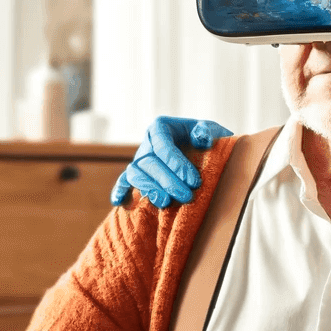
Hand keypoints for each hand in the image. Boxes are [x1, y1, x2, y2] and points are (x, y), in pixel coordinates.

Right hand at [110, 116, 232, 207]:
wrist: (201, 150)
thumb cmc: (206, 140)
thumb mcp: (211, 130)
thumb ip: (207, 131)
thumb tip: (200, 138)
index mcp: (161, 127)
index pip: (164, 145)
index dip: (177, 164)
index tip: (194, 181)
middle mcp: (147, 142)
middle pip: (149, 162)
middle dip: (168, 181)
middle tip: (187, 197)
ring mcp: (140, 159)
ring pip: (136, 173)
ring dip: (149, 189)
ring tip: (165, 203)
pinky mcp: (136, 174)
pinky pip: (123, 180)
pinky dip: (120, 190)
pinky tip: (119, 201)